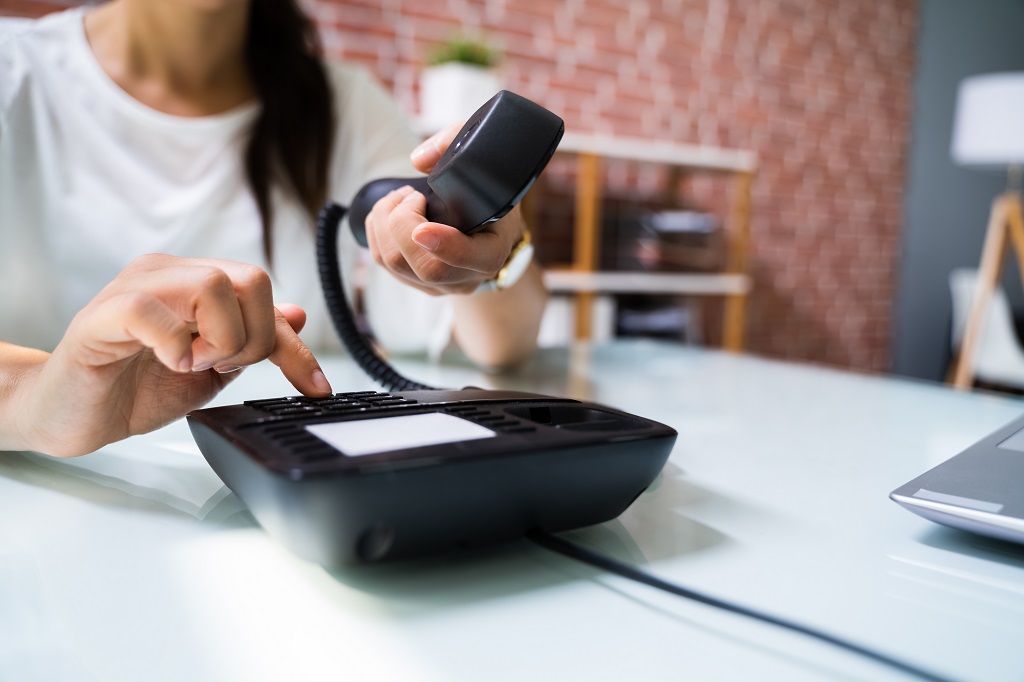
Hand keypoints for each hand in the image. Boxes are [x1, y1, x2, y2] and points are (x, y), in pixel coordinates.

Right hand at [15, 254, 331, 456]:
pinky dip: (175, 345)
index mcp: (195, 285)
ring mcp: (134, 289)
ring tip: (190, 365)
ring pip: (213, 284)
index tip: (315, 386)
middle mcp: (168, 275)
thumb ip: (250, 344)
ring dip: (218, 340)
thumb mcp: (211, 373)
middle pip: (251, 279)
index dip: (295, 346)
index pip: (266, 298)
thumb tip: (295, 315)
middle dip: (252, 338)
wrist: (71, 416)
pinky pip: (153, 310)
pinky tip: (165, 362)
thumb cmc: (133, 390)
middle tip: (219, 368)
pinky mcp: (103, 315)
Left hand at [362, 121, 526, 295]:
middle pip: (423, 266)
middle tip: (410, 195)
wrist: (488, 222)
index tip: (423, 227)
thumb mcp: (485, 161)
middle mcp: (466, 277)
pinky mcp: (414, 282)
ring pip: (395, 264)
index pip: (469, 259)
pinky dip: (376, 231)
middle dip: (402, 223)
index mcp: (491, 252)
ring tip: (401, 198)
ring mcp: (439, 285)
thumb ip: (456, 144)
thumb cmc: (488, 190)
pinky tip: (390, 213)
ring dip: (384, 223)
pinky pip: (382, 263)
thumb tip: (419, 159)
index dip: (444, 245)